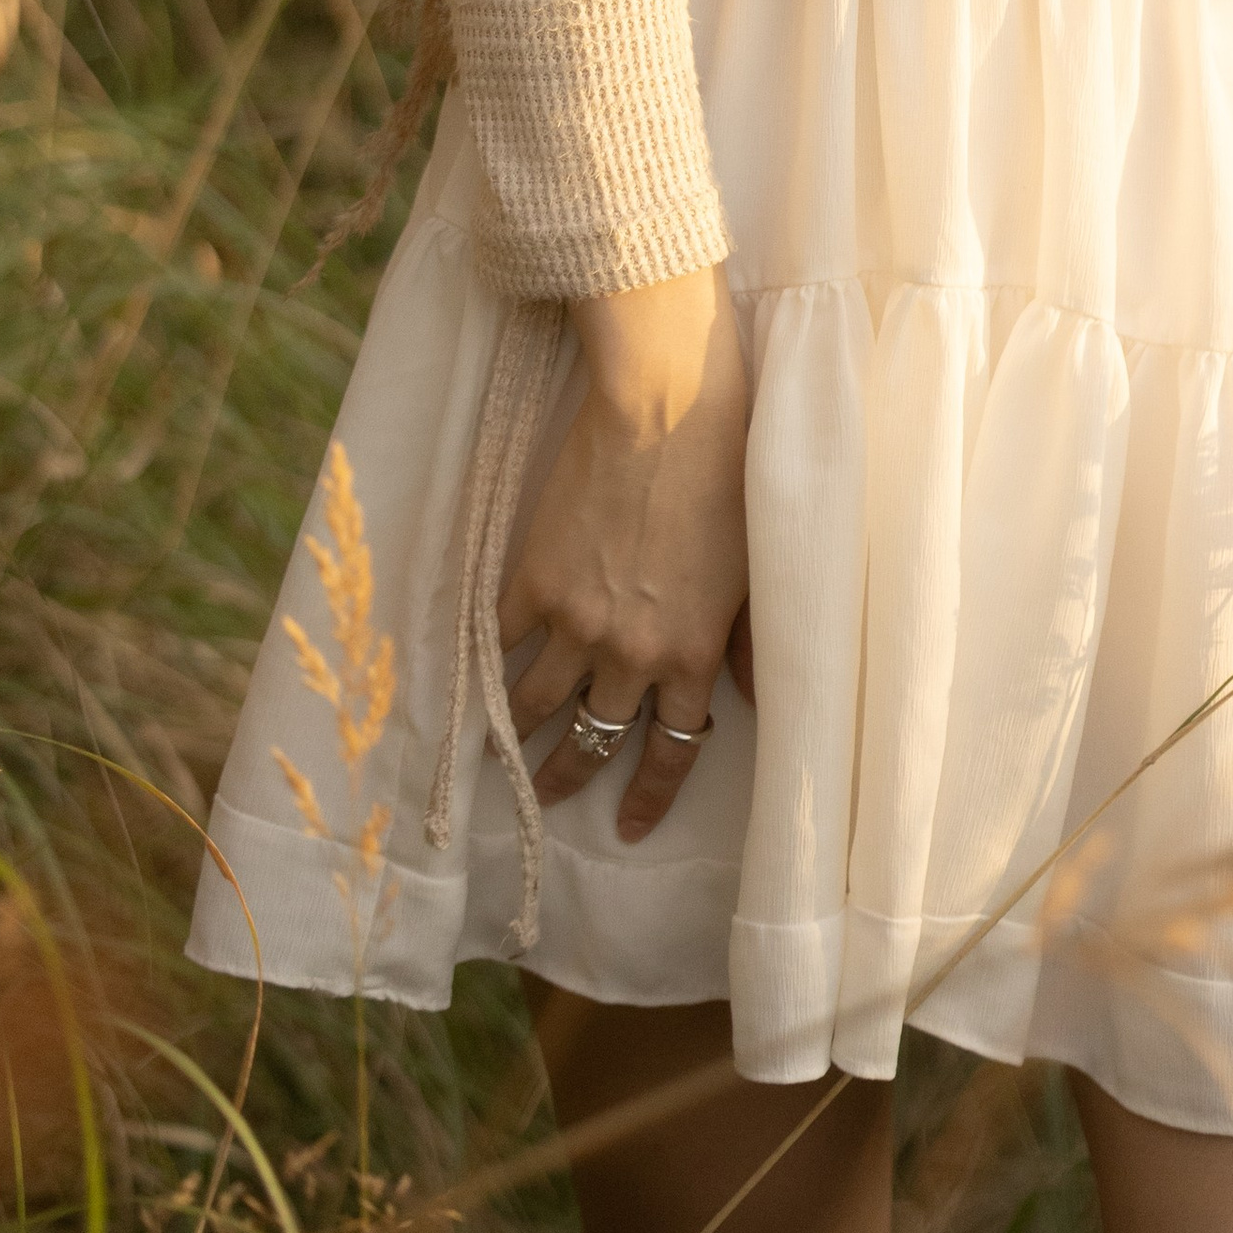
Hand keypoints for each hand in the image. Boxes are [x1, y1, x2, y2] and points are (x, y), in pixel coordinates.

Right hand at [496, 264, 750, 842]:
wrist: (668, 405)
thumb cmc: (730, 474)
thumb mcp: (753, 571)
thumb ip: (749, 644)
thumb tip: (754, 698)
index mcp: (692, 656)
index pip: (672, 751)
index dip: (648, 795)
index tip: (628, 828)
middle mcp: (630, 654)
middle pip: (593, 740)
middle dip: (569, 778)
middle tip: (546, 798)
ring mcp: (575, 619)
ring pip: (535, 704)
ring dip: (516, 735)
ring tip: (501, 749)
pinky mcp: (532, 578)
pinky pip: (500, 641)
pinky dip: (488, 664)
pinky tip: (478, 678)